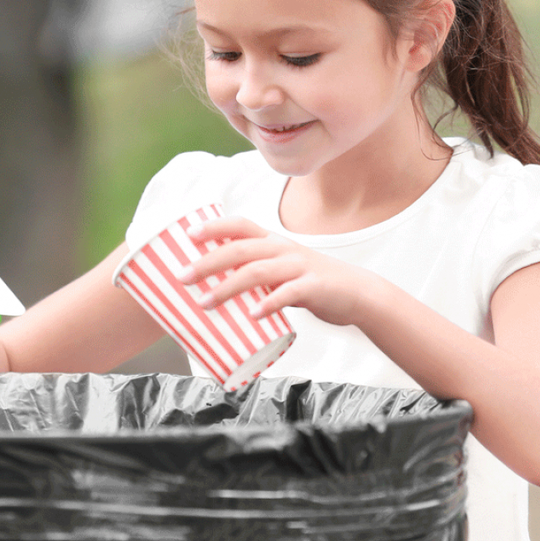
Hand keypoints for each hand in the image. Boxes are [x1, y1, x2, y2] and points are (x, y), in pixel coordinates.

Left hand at [181, 216, 381, 327]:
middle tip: (182, 276)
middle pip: (241, 249)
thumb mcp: (283, 269)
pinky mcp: (313, 288)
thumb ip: (257, 272)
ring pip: (258, 272)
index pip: (241, 226)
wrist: (357, 293)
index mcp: (275, 242)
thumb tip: (218, 285)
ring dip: (228, 286)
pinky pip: (288, 295)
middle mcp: (284, 249)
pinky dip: (268, 303)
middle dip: (208, 262)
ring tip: (205, 303)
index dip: (215, 226)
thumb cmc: (313, 283)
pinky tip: (253, 314)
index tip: (189, 234)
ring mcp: (299, 268)